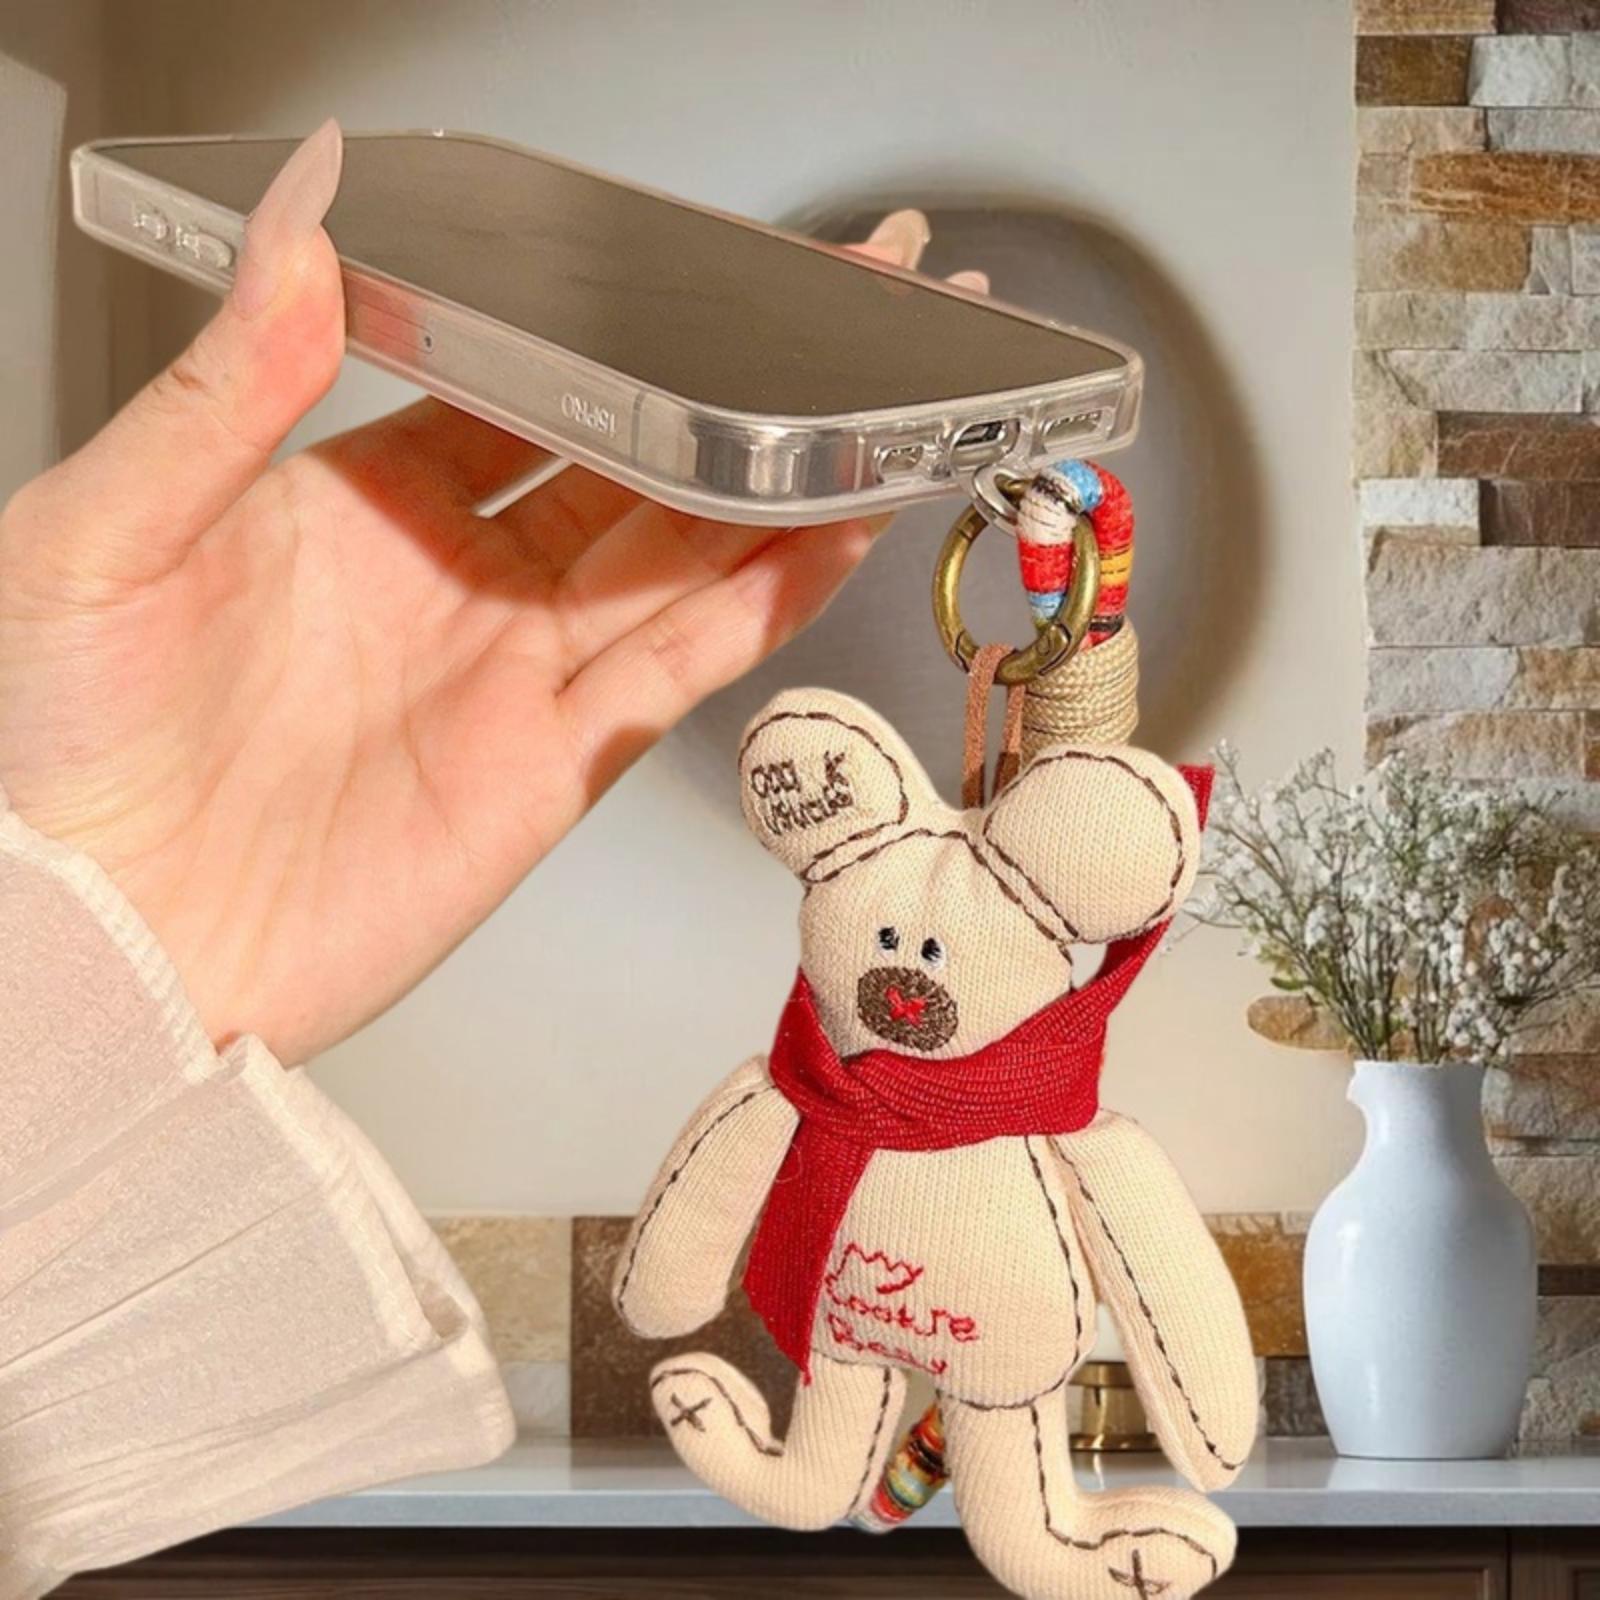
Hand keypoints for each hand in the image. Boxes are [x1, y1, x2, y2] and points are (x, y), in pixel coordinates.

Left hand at [0, 123, 983, 1064]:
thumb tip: (296, 217)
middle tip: (821, 326)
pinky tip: (816, 544)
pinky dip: (755, 608)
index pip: (518, 390)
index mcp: (358, 504)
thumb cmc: (60, 757)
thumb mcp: (106, 532)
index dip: (608, 333)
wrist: (106, 950)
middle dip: (727, 397)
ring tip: (860, 422)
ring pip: (677, 564)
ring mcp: (512, 676)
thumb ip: (220, 383)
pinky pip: (674, 669)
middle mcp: (455, 584)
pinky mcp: (550, 770)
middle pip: (626, 469)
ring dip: (771, 495)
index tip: (681, 275)